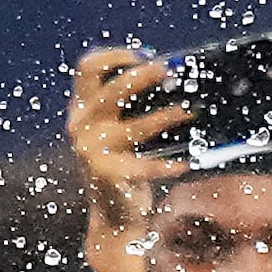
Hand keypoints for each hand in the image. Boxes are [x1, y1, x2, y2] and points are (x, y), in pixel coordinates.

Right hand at [67, 47, 189, 271]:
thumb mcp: (119, 130)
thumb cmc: (124, 166)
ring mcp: (91, 153)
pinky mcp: (107, 176)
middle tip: (172, 71)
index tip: (144, 55)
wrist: (113, 216)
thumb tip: (173, 74)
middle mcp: (81, 128)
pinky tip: (184, 164)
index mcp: (82, 111)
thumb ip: (131, 105)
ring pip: (135, 128)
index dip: (115, 56)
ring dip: (167, 117)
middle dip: (145, 75)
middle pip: (112, 90)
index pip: (87, 69)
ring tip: (190, 112)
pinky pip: (145, 166)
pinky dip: (167, 166)